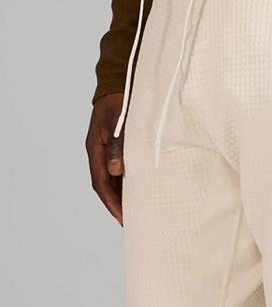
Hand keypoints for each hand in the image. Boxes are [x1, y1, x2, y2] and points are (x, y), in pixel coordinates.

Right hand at [85, 93, 124, 224]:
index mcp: (95, 149)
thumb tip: (116, 171)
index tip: (123, 218)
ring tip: (137, 211)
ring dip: (123, 196)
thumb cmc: (120, 101)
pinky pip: (121, 170)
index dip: (112, 202)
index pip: (101, 184)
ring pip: (113, 180)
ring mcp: (108, 151)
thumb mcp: (119, 121)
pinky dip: (128, 183)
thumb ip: (118, 144)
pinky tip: (140, 190)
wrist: (120, 84)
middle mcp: (100, 154)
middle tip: (132, 222)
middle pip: (106, 186)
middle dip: (118, 205)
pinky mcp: (118, 148)